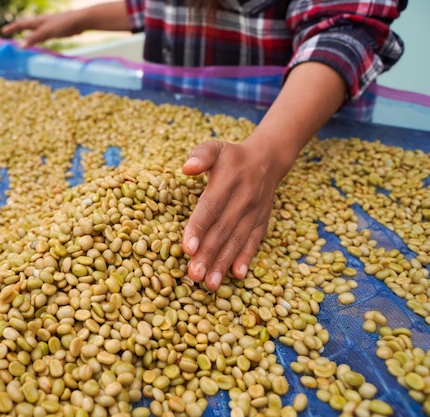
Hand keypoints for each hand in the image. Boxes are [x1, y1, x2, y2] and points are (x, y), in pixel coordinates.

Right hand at [1, 11, 83, 47]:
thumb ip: (34, 39)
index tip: (2, 31)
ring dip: (28, 35)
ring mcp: (49, 27)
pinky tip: (41, 42)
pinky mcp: (56, 31)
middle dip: (17, 30)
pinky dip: (39, 39)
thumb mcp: (46, 32)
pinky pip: (44, 36)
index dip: (11, 28)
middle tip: (9, 33)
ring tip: (22, 39)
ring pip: (35, 31)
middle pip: (27, 27)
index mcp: (38, 21)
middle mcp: (42, 23)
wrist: (80, 21)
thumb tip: (20, 46)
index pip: (21, 24)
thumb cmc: (63, 24)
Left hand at [182, 139, 282, 289]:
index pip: (211, 207)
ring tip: (210, 284)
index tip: (187, 247)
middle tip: (194, 275)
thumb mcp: (215, 147)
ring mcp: (254, 212)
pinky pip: (254, 242)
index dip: (199, 227)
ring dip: (223, 263)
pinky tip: (237, 275)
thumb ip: (201, 155)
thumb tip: (187, 167)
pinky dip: (246, 258)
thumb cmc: (231, 157)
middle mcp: (243, 198)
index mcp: (228, 180)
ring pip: (237, 240)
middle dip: (208, 254)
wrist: (268, 159)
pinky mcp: (261, 222)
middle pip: (223, 230)